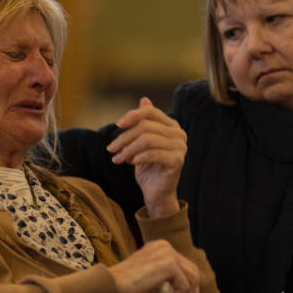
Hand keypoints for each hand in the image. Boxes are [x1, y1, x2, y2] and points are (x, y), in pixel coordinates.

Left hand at [107, 97, 185, 217]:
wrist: (156, 192)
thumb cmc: (148, 166)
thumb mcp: (141, 142)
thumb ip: (144, 122)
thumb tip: (144, 99)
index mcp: (172, 125)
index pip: (151, 112)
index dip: (132, 115)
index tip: (117, 125)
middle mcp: (179, 134)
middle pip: (146, 126)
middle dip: (124, 137)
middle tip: (111, 149)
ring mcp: (180, 147)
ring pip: (147, 139)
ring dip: (128, 149)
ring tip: (118, 158)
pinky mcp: (177, 161)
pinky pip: (152, 154)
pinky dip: (138, 157)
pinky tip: (131, 163)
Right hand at [107, 239, 199, 292]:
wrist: (112, 284)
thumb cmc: (127, 284)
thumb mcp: (151, 276)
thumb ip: (167, 278)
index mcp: (161, 247)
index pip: (185, 266)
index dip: (189, 285)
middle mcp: (166, 246)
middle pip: (192, 271)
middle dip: (191, 292)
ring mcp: (168, 254)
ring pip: (192, 279)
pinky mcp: (169, 265)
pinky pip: (184, 286)